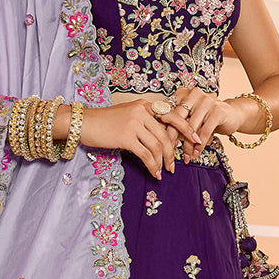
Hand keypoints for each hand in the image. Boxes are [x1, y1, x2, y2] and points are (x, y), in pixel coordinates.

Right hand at [78, 93, 200, 179]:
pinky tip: (153, 172)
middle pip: (165, 135)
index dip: (186, 129)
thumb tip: (158, 140)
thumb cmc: (103, 122)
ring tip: (163, 172)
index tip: (196, 140)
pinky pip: (145, 154)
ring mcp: (134, 123)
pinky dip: (151, 165)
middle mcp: (142, 111)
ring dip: (162, 162)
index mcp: (144, 105)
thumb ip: (143, 123)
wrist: (83, 122)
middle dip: (172, 153)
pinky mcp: (126, 136)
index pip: (171, 116)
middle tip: (174, 166)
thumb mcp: (126, 116)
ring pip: (157, 146)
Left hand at [167, 88, 250, 160]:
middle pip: (177, 118)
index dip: (164, 129)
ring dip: (187, 146)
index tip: (162, 144)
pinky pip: (204, 132)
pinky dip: (199, 146)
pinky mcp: (217, 111)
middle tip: (169, 153)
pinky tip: (196, 154)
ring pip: (191, 127)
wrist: (232, 115)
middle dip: (172, 138)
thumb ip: (177, 123)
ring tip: (186, 157)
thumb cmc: (207, 118)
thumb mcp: (190, 117)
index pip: (169, 111)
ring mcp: (206, 101)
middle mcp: (194, 94)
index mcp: (184, 93)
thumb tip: (163, 139)